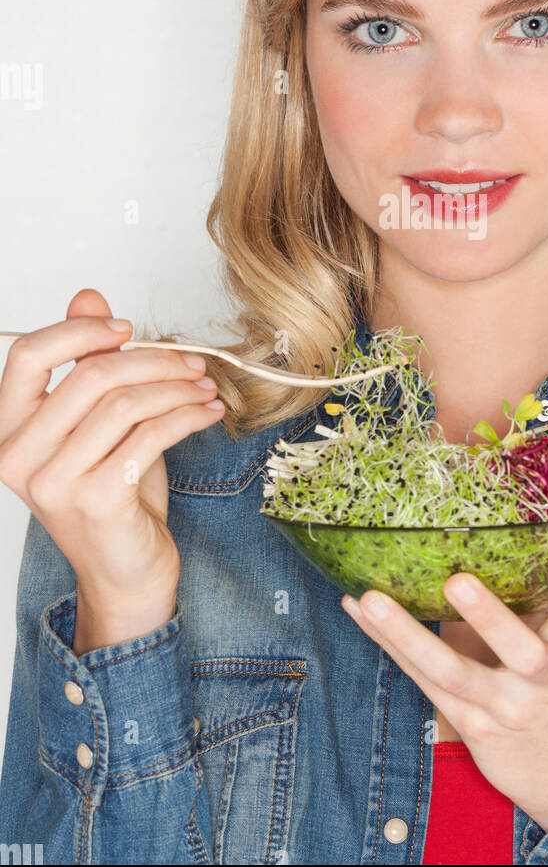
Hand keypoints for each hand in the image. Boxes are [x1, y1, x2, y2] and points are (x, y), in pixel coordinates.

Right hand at [0, 288, 225, 650]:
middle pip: (89, 375)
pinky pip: (151, 436)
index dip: (79, 330)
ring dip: (177, 388)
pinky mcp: (96, 501)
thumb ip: (86, 361)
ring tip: (205, 388)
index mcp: (9, 430)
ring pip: (125, 403)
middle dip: (153, 359)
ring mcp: (54, 483)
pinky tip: (208, 413)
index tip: (126, 328)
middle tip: (191, 362)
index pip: (27, 356)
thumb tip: (87, 296)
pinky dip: (189, 416)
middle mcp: (19, 457)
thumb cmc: (112, 493)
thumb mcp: (98, 422)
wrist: (126, 571)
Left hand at [341, 546, 547, 833]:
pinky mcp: (470, 723)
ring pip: (454, 673)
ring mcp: (507, 706)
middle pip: (522, 651)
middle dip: (489, 617)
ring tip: (372, 601)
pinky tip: (358, 610)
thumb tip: (496, 525)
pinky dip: (388, 642)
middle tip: (457, 581)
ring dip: (408, 634)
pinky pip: (422, 679)